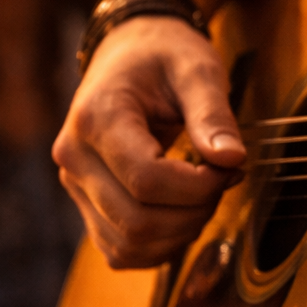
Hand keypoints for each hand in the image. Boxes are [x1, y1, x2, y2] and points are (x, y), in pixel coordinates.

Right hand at [53, 16, 245, 267]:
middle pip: (136, 221)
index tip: (229, 166)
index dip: (198, 187)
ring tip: (204, 195)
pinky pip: (121, 252)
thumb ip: (213, 115)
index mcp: (95, 118)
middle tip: (223, 180)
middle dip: (194, 212)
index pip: (145, 180)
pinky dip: (161, 246)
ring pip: (128, 245)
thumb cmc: (163, 57)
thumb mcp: (196, 70)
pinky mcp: (87, 207)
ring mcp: (75, 186)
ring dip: (180, 233)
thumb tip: (233, 159)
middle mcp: (74, 158)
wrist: (130, 54)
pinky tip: (184, 212)